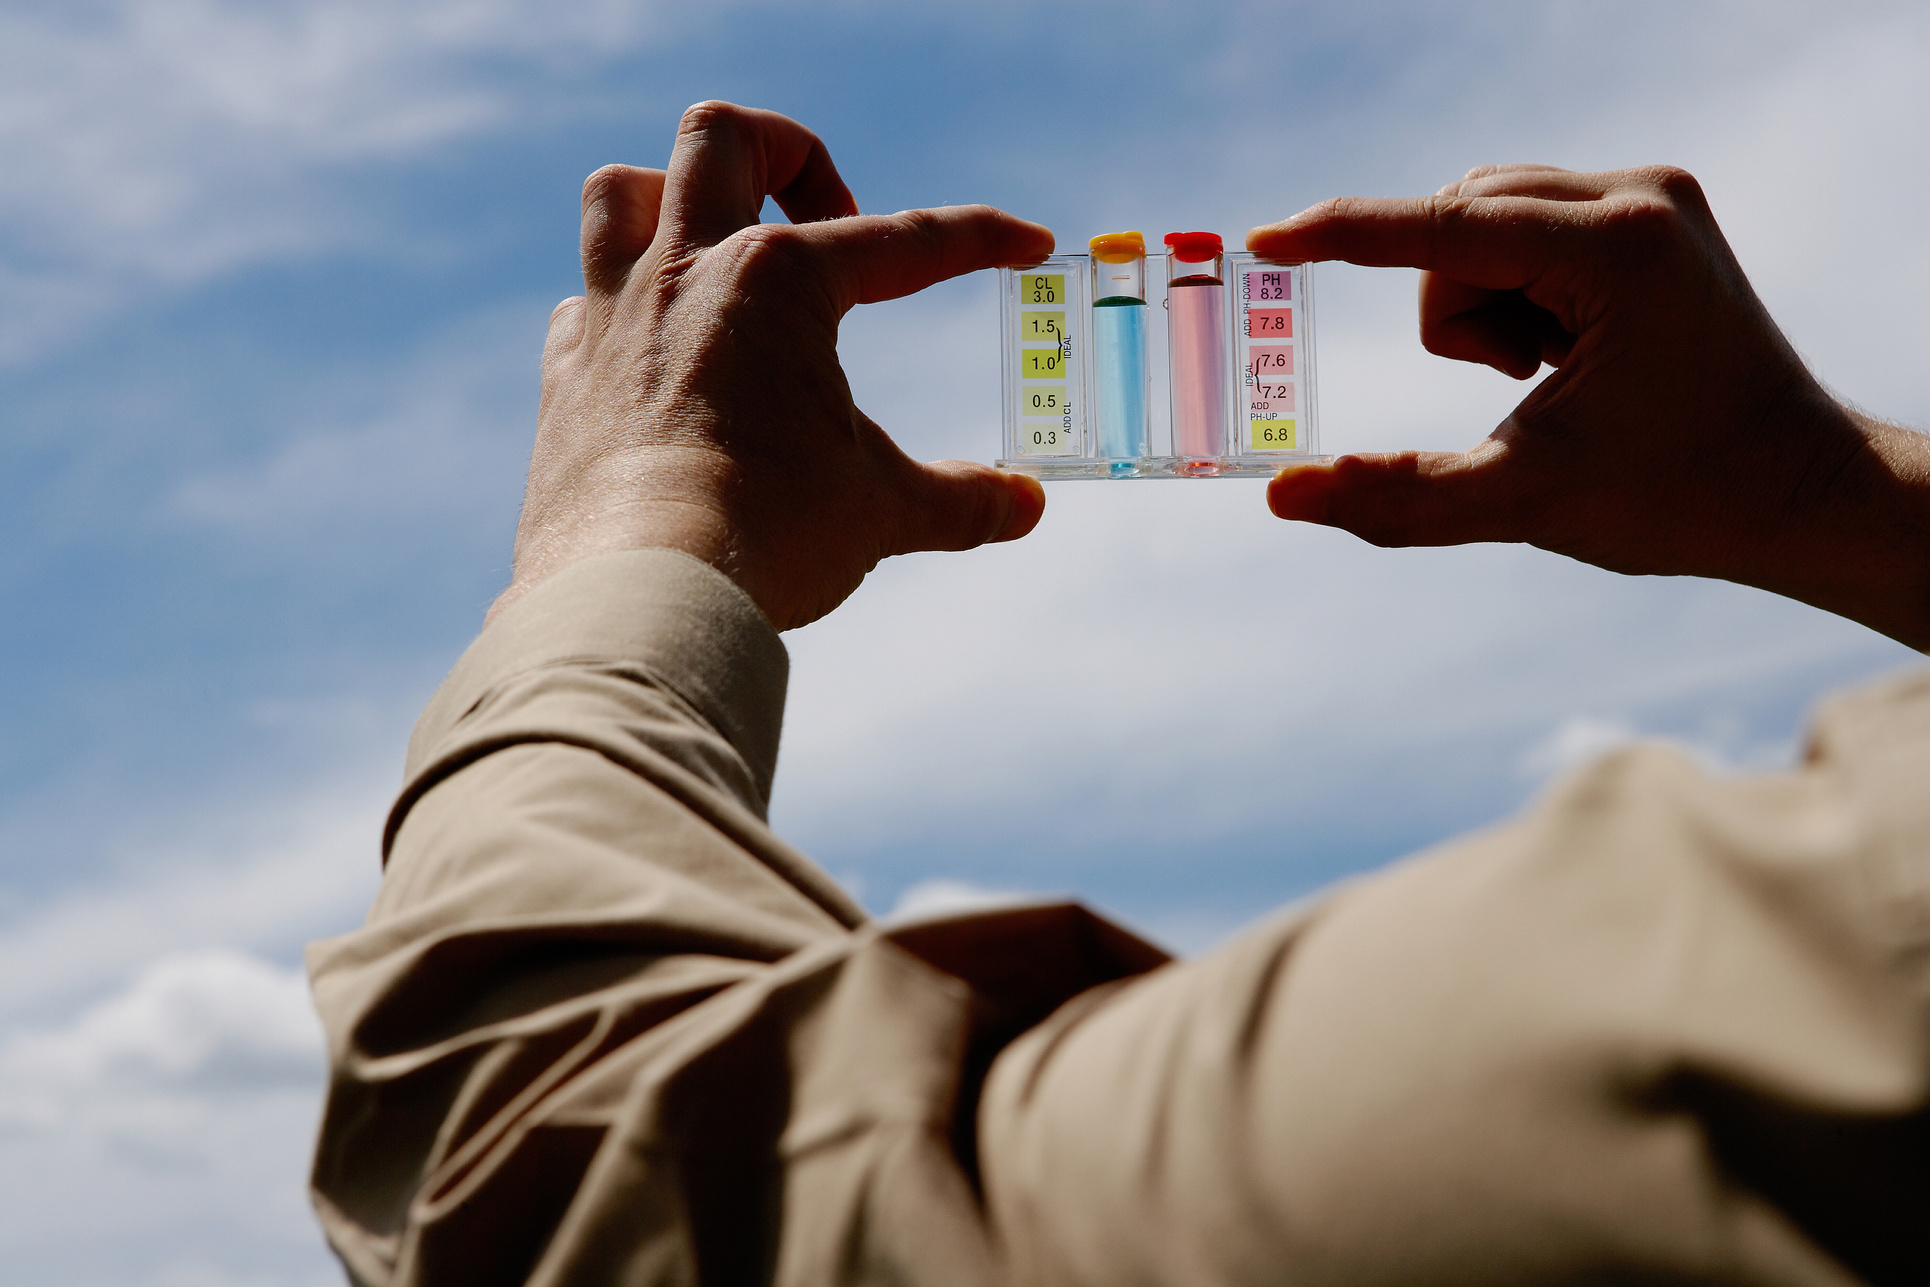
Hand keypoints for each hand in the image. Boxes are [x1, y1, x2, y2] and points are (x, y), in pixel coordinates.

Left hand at [493, 102, 1051, 630]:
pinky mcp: (566, 376)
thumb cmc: (769, 536)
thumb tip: (1025, 508)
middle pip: (726, 139)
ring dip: (674, 198)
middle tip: (828, 222)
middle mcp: (686, 272)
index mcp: (777, 281)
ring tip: (720, 253)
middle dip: (789, 154)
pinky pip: (582, 303)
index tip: (1026, 243)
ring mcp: (614, 317)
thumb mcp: (882, 511)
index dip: (979, 240)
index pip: (901, 242)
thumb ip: (959, 500)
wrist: (640, 591)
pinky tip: (659, 357)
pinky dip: (623, 311)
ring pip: (623, 191)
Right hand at [1248, 164, 1929, 649]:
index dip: (1344, 235)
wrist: (1796, 489)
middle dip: (1453, 313)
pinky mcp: (1648, 210)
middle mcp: (1638, 198)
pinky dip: (1512, 291)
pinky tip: (1568, 348)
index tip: (1265, 241)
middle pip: (1456, 222)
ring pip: (1480, 222)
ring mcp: (1649, 195)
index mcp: (1617, 253)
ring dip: (1480, 305)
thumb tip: (1282, 496)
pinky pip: (1521, 224)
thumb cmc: (1678, 497)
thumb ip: (1396, 497)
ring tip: (1549, 372)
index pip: (1443, 228)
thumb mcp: (1524, 500)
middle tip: (1519, 381)